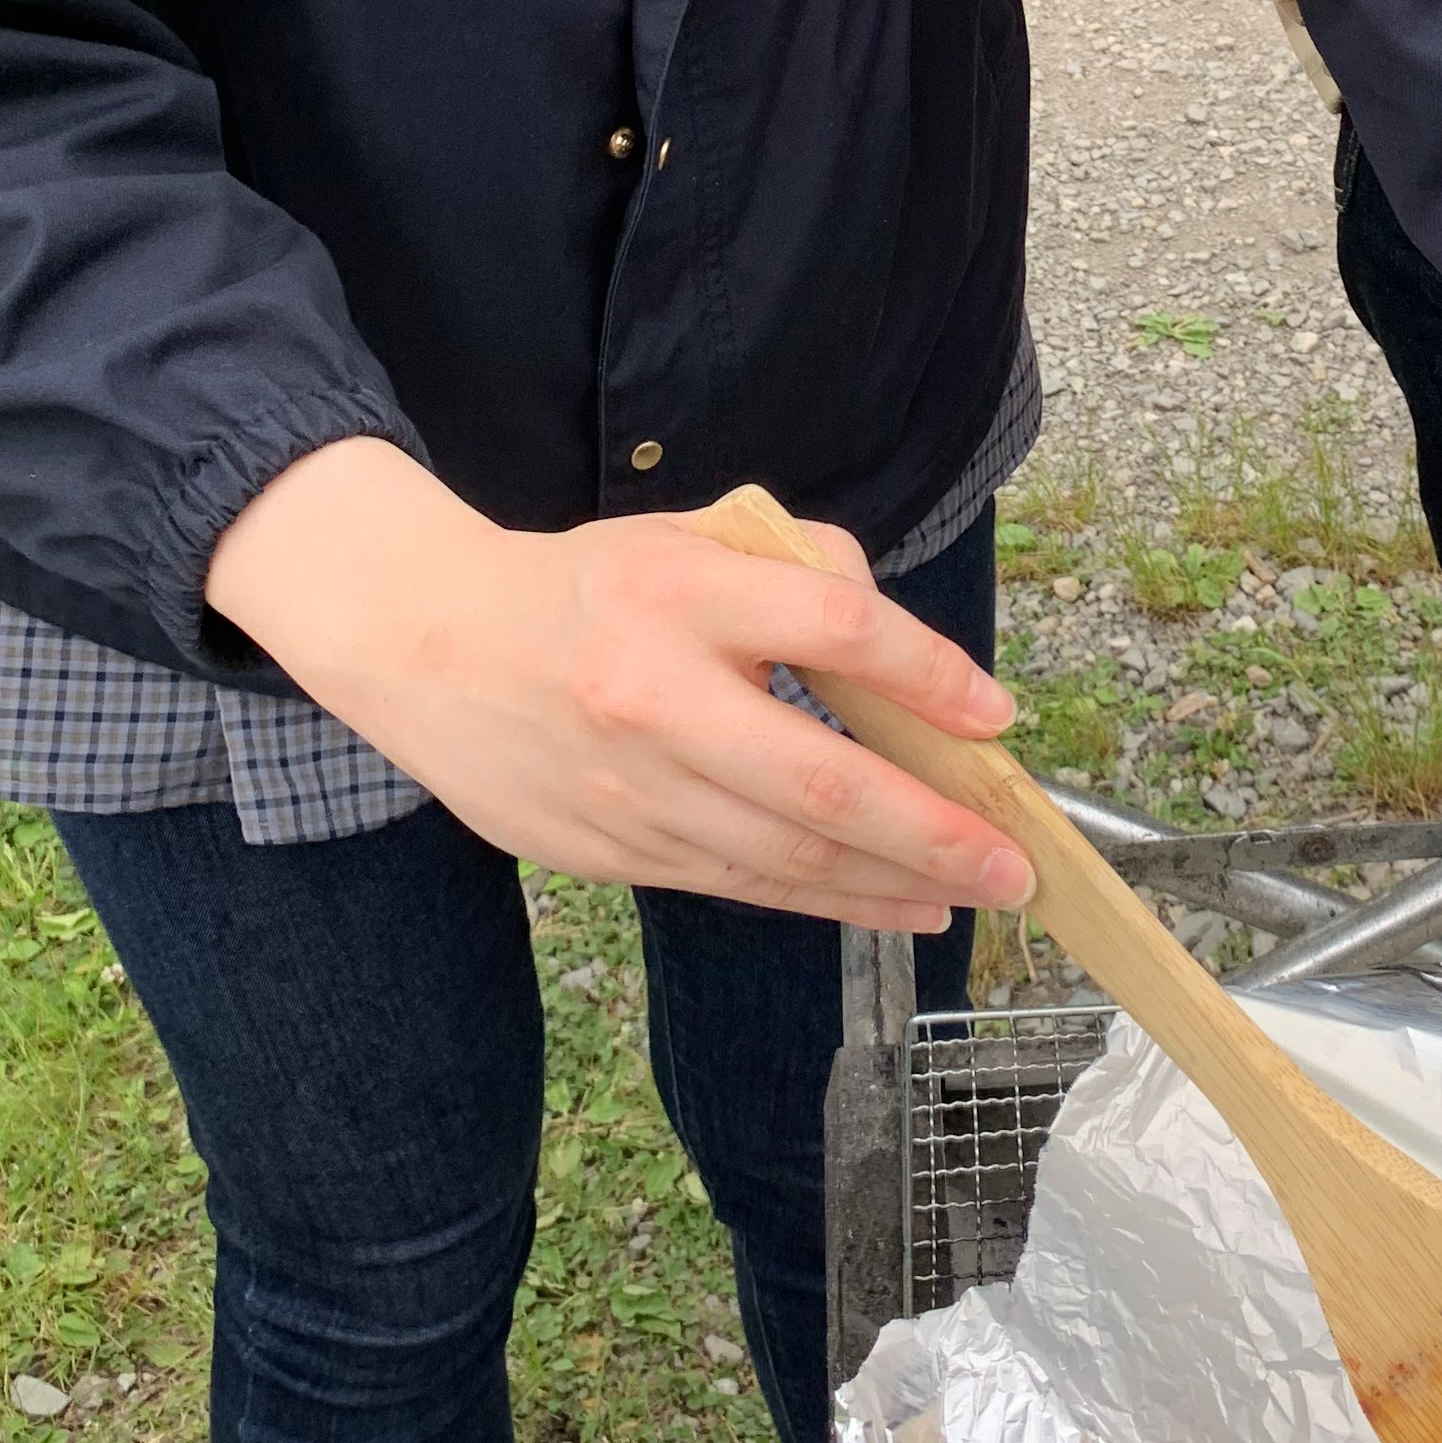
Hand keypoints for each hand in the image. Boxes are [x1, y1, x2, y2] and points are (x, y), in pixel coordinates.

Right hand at [206, 441, 1033, 932]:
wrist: (425, 645)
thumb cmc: (582, 588)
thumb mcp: (686, 539)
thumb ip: (796, 567)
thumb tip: (894, 638)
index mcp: (679, 595)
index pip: (835, 631)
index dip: (930, 674)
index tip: (995, 718)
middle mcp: (655, 698)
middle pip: (824, 781)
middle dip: (936, 831)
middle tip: (1016, 861)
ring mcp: (629, 789)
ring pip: (786, 857)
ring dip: (891, 884)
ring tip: (969, 894)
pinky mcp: (609, 851)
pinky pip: (737, 884)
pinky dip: (821, 901)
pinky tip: (883, 903)